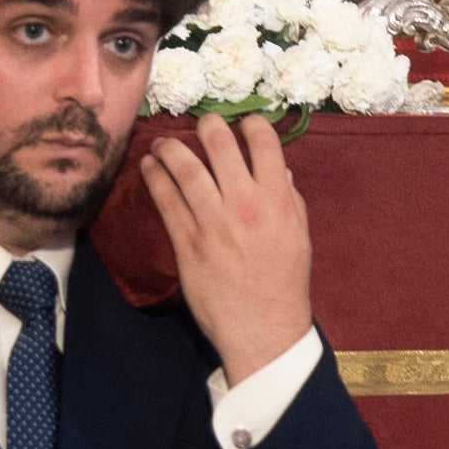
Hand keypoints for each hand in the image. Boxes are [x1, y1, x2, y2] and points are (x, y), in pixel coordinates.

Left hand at [146, 114, 313, 384]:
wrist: (262, 327)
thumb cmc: (285, 282)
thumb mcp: (299, 235)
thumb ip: (289, 199)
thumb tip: (279, 169)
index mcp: (276, 199)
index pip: (264, 144)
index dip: (251, 125)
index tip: (243, 122)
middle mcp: (244, 204)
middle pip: (220, 148)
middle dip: (208, 126)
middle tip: (201, 121)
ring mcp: (213, 223)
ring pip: (187, 171)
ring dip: (172, 149)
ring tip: (163, 141)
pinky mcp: (187, 243)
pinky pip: (167, 203)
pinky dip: (156, 180)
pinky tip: (149, 167)